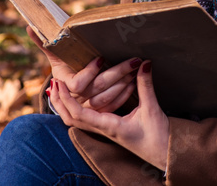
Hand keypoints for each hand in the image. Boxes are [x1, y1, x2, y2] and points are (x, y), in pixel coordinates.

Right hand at [27, 26, 139, 112]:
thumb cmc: (63, 67)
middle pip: (98, 88)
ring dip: (124, 83)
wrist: (67, 92)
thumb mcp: (55, 56)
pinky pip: (113, 106)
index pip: (78, 83)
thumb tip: (29, 26)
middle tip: (133, 60)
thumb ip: (43, 42)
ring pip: (108, 98)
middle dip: (117, 73)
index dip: (90, 71)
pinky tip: (136, 83)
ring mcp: (87, 107)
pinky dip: (125, 95)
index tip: (101, 58)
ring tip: (137, 69)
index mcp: (65, 84)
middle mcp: (76, 98)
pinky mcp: (99, 112)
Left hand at [52, 60, 169, 171]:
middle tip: (53, 83)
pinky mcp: (107, 128)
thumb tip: (144, 63)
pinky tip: (74, 100)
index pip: (80, 114)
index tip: (60, 84)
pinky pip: (84, 120)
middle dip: (59, 102)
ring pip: (75, 121)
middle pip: (70, 119)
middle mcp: (102, 129)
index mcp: (109, 126)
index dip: (67, 99)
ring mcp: (103, 130)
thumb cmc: (158, 135)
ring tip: (59, 89)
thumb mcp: (151, 108)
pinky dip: (74, 109)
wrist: (162, 153)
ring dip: (64, 106)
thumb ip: (145, 85)